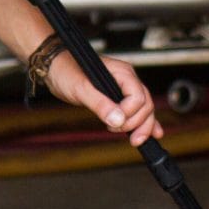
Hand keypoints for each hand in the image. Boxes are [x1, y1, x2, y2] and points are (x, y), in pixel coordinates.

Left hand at [46, 53, 163, 144]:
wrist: (55, 68)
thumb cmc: (66, 72)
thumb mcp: (80, 89)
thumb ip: (100, 104)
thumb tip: (118, 119)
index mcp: (122, 73)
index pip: (138, 97)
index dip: (129, 113)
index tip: (113, 122)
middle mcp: (127, 79)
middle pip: (146, 104)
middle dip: (137, 123)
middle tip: (121, 133)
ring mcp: (124, 88)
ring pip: (144, 109)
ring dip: (142, 125)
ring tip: (135, 140)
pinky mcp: (119, 97)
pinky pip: (138, 110)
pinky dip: (145, 122)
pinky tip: (153, 132)